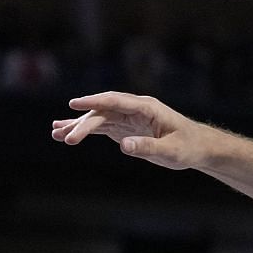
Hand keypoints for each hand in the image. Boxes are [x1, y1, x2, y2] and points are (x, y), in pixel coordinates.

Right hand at [54, 91, 220, 169]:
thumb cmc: (187, 147)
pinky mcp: (124, 128)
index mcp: (146, 107)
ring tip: (55, 133)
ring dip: (77, 125)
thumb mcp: (170, 151)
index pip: (115, 101)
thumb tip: (123, 145)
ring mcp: (127, 117)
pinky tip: (64, 132)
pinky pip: (100, 127)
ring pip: (98, 118)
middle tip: (65, 138)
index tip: (74, 104)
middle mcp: (134, 109)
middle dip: (82, 123)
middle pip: (103, 112)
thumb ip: (147, 147)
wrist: (197, 147)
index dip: (94, 101)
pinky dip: (83, 129)